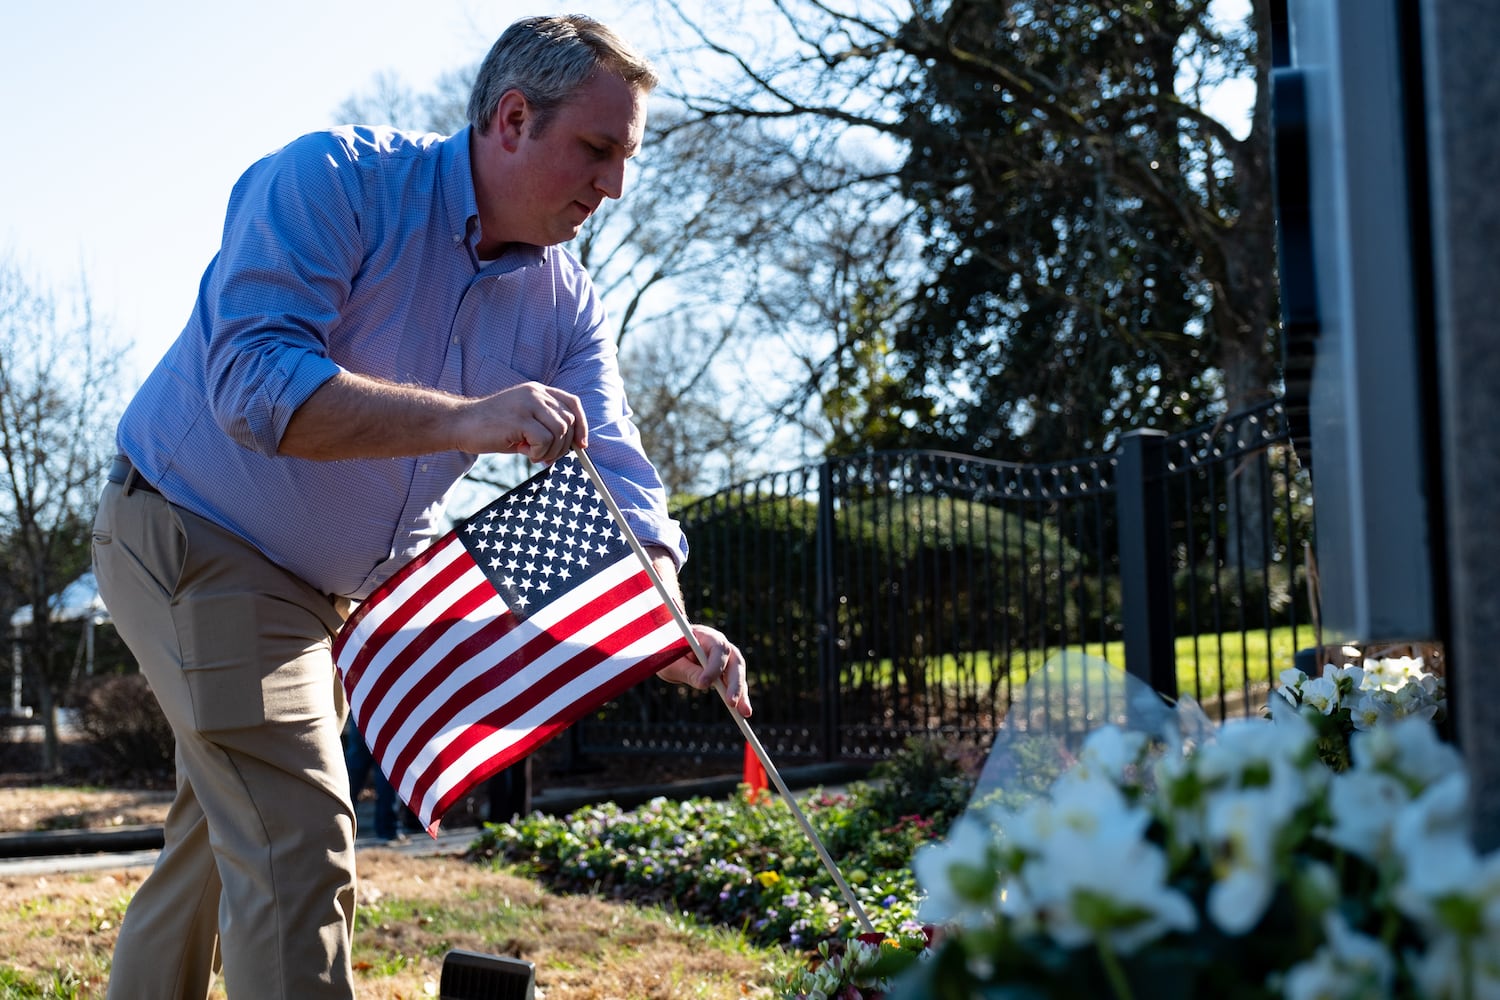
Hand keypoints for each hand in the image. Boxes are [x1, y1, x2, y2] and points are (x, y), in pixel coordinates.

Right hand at [460, 382, 587, 463]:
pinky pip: (545, 440)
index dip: (582, 425)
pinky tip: (523, 452)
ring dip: (550, 451)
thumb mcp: (524, 421)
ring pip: (559, 432)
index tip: (581, 445)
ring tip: (532, 454)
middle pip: (569, 421)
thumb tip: (571, 446)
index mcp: (538, 391)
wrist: (460, 424)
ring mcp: (528, 404)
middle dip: (563, 446)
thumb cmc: (492, 428)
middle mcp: (535, 393)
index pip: (573, 403)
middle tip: (545, 457)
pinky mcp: (519, 419)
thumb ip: (546, 427)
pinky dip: (539, 453)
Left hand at [657, 624, 751, 717]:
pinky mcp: (725, 670)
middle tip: (731, 702)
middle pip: (734, 662)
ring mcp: (725, 658)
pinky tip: (742, 711)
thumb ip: (688, 670)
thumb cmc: (667, 652)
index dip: (714, 666)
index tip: (705, 684)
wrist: (668, 649)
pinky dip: (739, 697)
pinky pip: (734, 683)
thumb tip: (704, 685)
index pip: (717, 649)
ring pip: (738, 674)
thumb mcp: (672, 662)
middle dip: (734, 683)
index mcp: (705, 636)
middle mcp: (720, 645)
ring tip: (744, 713)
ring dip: (741, 693)